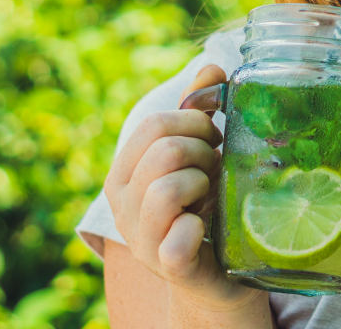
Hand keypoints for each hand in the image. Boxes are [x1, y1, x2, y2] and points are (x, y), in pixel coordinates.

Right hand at [104, 64, 256, 312]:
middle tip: (217, 169)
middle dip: (204, 151)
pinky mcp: (167, 266)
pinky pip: (179, 237)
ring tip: (212, 196)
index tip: (214, 138)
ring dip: (204, 184)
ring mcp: (141, 238)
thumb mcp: (199, 155)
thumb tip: (212, 68)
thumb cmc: (204, 205)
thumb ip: (199, 112)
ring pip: (169, 188)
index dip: (194, 122)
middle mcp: (122, 205)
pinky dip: (199, 226)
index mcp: (124, 173)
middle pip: (164, 151)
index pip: (152, 124)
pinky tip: (206, 227)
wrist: (216, 272)